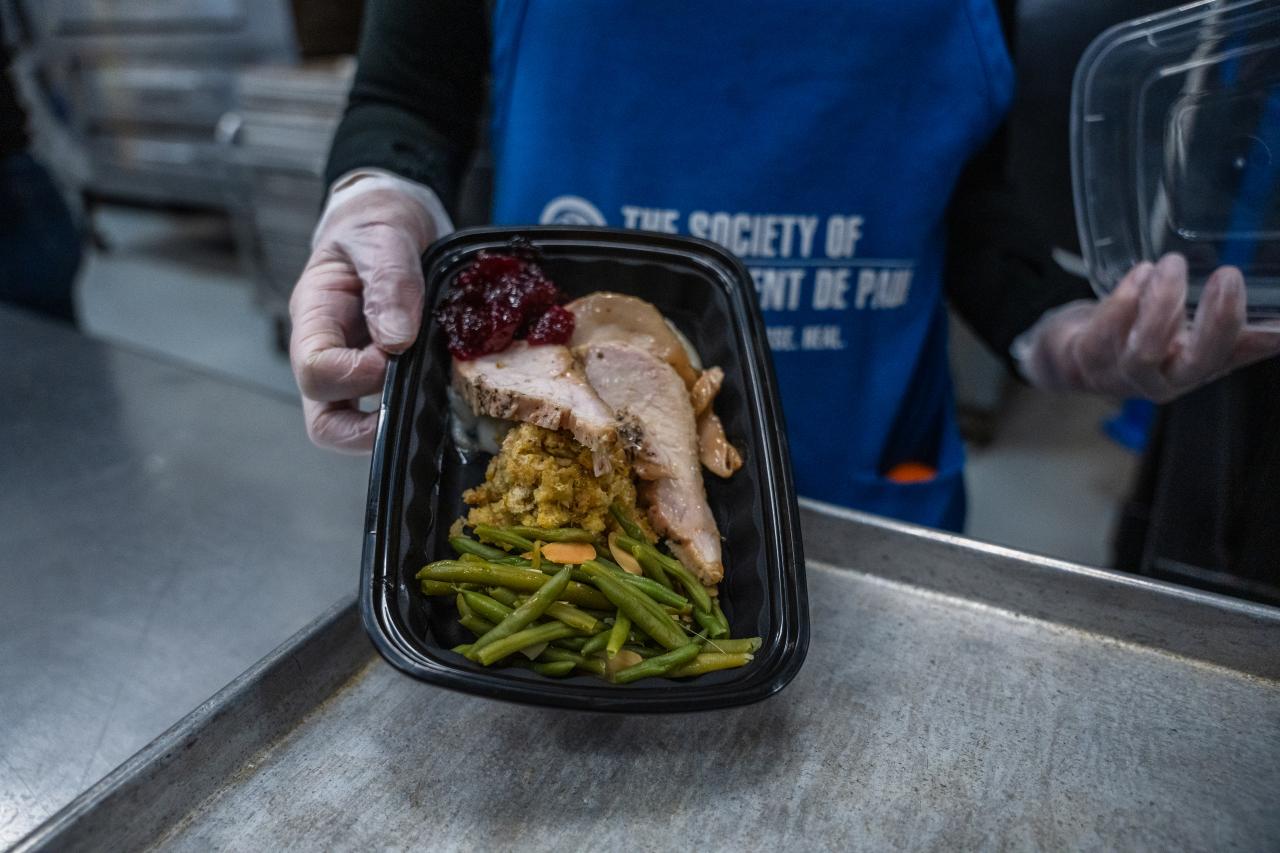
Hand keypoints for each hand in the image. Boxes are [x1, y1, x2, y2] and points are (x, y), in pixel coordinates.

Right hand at [289, 173, 447, 451]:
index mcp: (315, 318)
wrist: (391, 217)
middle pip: (326, 423)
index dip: (357, 376)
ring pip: (358, 427)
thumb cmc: (375, 223)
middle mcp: (330, 354)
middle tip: (417, 402)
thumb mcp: (383, 237)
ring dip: (398, 422)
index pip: (315, 373)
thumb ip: (389, 283)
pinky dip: (421, 409)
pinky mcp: (387, 375)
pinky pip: (394, 409)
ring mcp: (356, 369)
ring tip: (437, 390)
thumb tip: (396, 341)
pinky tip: (450, 387)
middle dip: (368, 430)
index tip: (398, 352)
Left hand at [1019, 253, 1279, 401]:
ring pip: (1146, 351)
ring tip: (1172, 264)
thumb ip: (1233, 333)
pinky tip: (1140, 274)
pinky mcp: (1083, 359)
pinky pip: (1104, 335)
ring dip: (1163, 303)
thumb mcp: (1186, 338)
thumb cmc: (1135, 341)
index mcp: (1191, 371)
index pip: (1233, 357)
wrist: (1066, 357)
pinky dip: (1123, 300)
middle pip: (1196, 363)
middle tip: (1229, 275)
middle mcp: (1160, 380)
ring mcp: (1119, 375)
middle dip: (1217, 321)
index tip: (1277, 315)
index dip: (1261, 338)